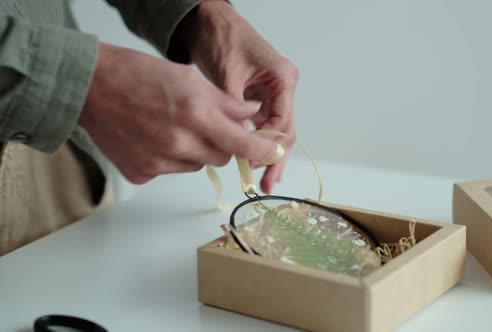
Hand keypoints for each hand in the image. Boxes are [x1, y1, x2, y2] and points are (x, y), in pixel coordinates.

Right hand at [79, 42, 276, 184]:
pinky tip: (151, 137)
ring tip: (171, 127)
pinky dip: (168, 158)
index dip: (263, 149)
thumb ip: (225, 102)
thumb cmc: (139, 75)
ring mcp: (158, 162)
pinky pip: (170, 170)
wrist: (90, 87)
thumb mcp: (190, 79)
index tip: (274, 151)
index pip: (243, 144)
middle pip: (222, 157)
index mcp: (196, 116)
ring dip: (195, 151)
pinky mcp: (142, 173)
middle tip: (204, 124)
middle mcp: (179, 144)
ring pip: (196, 164)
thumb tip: (252, 114)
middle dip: (222, 143)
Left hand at [178, 1, 298, 193]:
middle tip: (269, 182)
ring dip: (269, 154)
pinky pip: (263, 125)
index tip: (257, 161)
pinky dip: (258, 142)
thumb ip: (235, 108)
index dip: (270, 144)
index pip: (283, 119)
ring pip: (276, 131)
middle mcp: (282, 87)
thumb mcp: (227, 75)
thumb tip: (237, 139)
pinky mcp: (259, 98)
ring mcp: (273, 93)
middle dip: (276, 157)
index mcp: (282, 78)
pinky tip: (253, 160)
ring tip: (265, 180)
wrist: (210, 23)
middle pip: (285, 130)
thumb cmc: (222, 38)